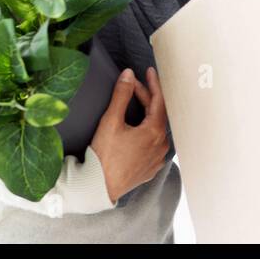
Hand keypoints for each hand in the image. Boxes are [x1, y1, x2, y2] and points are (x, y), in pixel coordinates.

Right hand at [89, 67, 169, 203]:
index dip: (153, 83)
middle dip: (145, 97)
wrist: (98, 188)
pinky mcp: (150, 168)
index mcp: (154, 132)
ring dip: (147, 115)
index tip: (149, 71)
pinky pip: (153, 144)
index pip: (158, 100)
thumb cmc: (104, 156)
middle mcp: (161, 146)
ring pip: (156, 129)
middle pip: (156, 114)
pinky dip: (146, 132)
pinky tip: (138, 129)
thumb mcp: (111, 121)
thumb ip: (121, 95)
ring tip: (136, 104)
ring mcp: (157, 159)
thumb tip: (128, 75)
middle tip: (131, 85)